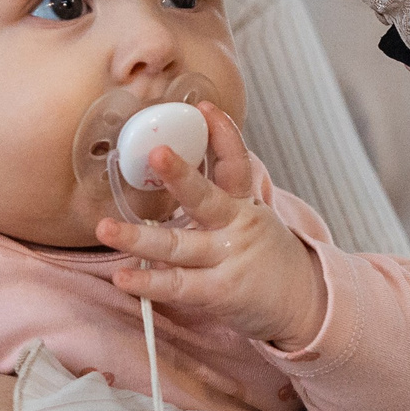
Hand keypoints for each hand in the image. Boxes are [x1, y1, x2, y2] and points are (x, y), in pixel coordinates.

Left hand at [98, 104, 329, 350]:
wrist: (303, 302)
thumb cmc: (267, 257)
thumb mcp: (253, 217)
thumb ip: (220, 196)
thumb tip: (178, 167)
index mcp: (244, 205)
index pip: (237, 164)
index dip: (224, 134)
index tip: (205, 108)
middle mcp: (236, 227)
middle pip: (205, 198)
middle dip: (181, 175)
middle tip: (157, 152)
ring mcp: (227, 260)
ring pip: (178, 246)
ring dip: (140, 237)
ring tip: (106, 228)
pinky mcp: (219, 292)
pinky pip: (178, 286)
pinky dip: (149, 283)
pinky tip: (123, 277)